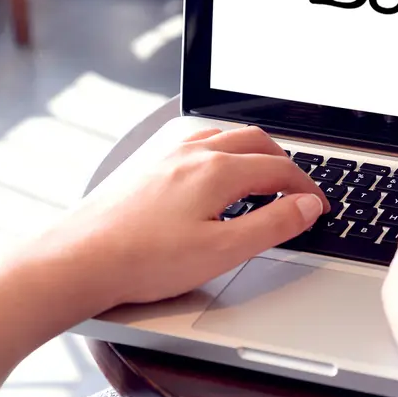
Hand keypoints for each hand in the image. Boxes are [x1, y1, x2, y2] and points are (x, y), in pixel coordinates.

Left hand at [28, 126, 327, 312]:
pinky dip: (223, 150)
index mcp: (217, 170)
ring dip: (253, 151)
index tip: (319, 207)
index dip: (307, 188)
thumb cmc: (143, 260)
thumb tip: (306, 206)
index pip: (279, 168)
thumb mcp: (222, 251)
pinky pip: (197, 142)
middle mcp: (193, 152)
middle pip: (255, 140)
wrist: (78, 260)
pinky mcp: (147, 166)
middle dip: (285, 162)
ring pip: (224, 136)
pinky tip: (214, 173)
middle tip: (299, 188)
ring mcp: (166, 155)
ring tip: (264, 175)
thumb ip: (272, 226)